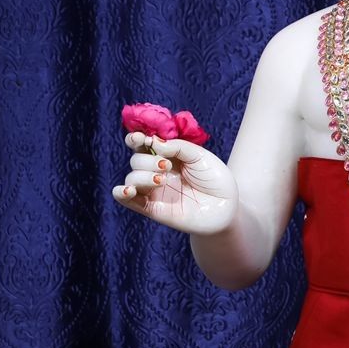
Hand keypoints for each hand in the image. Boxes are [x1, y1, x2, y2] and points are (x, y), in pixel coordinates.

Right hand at [112, 131, 238, 233]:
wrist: (226, 208)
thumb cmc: (215, 180)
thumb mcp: (200, 156)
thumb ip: (177, 147)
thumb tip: (153, 142)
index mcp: (167, 156)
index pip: (142, 144)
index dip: (136, 139)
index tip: (141, 138)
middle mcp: (157, 172)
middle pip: (136, 160)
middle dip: (147, 160)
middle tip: (166, 165)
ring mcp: (154, 191)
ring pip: (132, 178)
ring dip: (142, 176)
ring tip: (162, 180)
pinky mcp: (153, 208)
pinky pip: (128, 201)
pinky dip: (122, 193)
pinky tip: (128, 190)